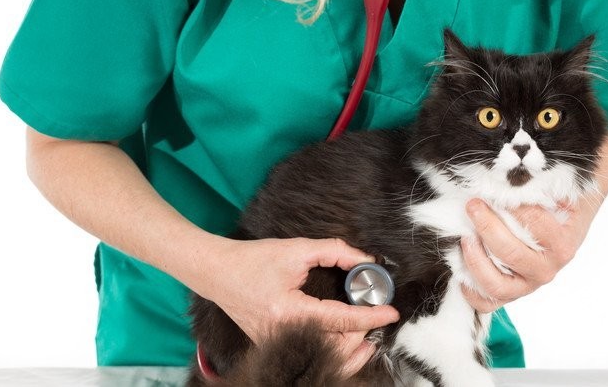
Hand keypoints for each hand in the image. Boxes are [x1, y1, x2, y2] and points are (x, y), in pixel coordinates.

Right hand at [193, 235, 399, 375]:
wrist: (216, 272)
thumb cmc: (252, 260)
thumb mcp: (296, 249)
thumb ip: (335, 251)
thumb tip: (366, 260)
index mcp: (289, 312)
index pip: (341, 320)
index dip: (371, 317)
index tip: (391, 312)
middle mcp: (283, 335)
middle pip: (336, 347)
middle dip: (364, 334)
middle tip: (379, 315)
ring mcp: (277, 344)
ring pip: (324, 358)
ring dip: (351, 349)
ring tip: (369, 334)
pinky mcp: (274, 345)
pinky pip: (310, 355)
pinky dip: (333, 352)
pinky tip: (346, 340)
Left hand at [461, 132, 607, 311]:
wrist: (568, 207)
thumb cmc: (562, 187)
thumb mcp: (565, 170)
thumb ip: (554, 162)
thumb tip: (543, 136)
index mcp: (567, 238)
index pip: (543, 231)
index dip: (521, 213)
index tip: (505, 193)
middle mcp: (550, 264)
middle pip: (515, 256)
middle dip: (489, 228)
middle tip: (473, 204)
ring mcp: (529, 280)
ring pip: (499, 286)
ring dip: (476, 260)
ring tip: (464, 235)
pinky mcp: (510, 287)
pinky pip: (488, 301)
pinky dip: (471, 289)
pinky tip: (461, 262)